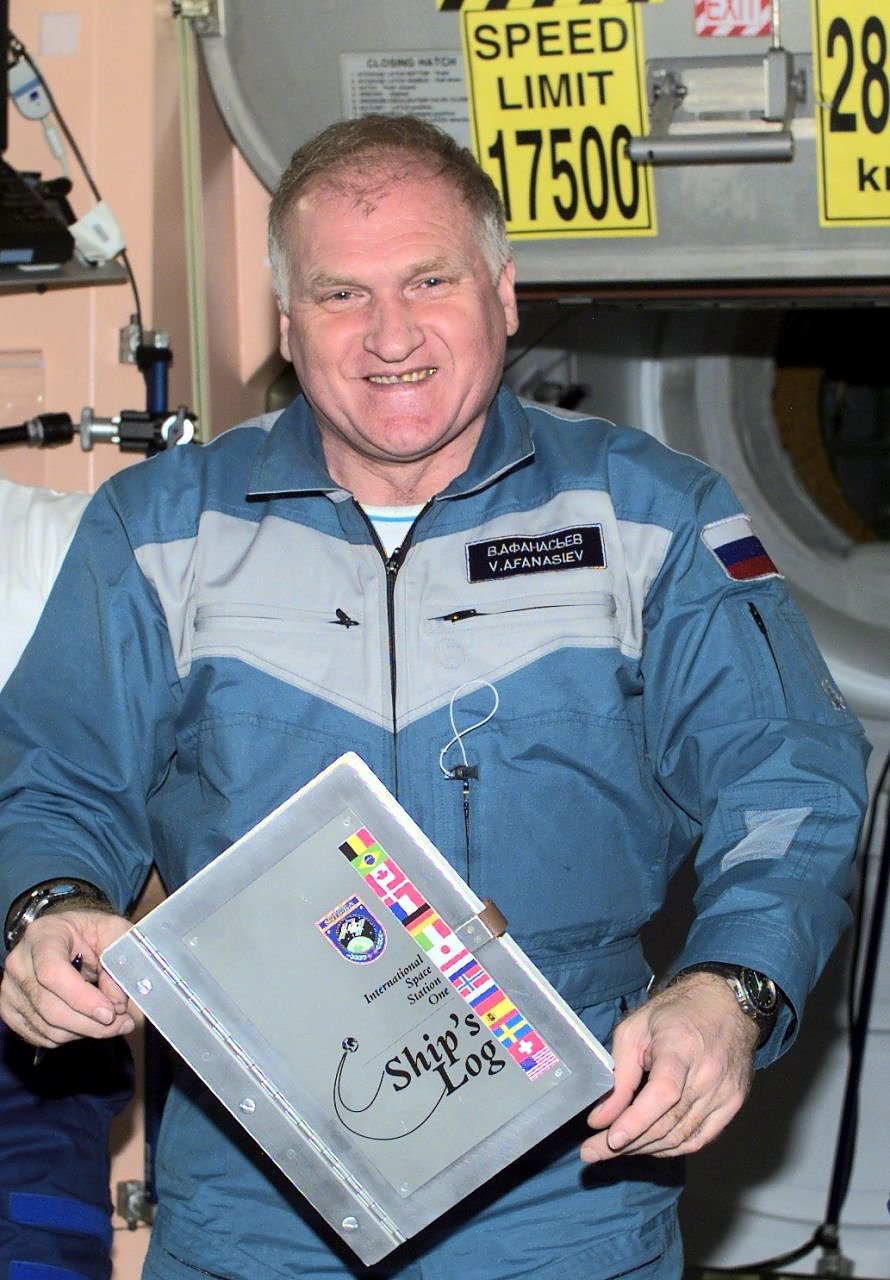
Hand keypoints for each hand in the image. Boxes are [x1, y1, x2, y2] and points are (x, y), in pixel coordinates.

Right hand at [0, 909, 134, 1047]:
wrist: (68, 936)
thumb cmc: (92, 933)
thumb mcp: (114, 933)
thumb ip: (118, 963)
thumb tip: (117, 1004)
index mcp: (42, 935)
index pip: (52, 972)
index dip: (82, 998)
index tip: (110, 1012)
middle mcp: (19, 963)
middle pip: (50, 1008)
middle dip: (91, 1023)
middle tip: (123, 1024)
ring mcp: (11, 990)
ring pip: (48, 1027)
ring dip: (85, 1031)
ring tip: (113, 1023)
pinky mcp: (10, 1011)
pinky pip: (42, 1036)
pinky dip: (70, 1035)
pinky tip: (88, 1022)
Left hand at [580, 971, 757, 1162]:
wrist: (726, 1006)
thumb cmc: (675, 1013)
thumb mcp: (635, 1030)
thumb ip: (619, 1075)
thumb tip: (600, 1118)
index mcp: (682, 1047)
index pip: (663, 1093)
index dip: (637, 1120)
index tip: (610, 1138)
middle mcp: (708, 1073)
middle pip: (668, 1122)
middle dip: (628, 1143)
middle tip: (593, 1151)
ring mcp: (725, 1093)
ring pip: (681, 1136)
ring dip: (645, 1148)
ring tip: (614, 1150)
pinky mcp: (733, 1105)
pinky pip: (699, 1139)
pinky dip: (672, 1148)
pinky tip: (648, 1146)